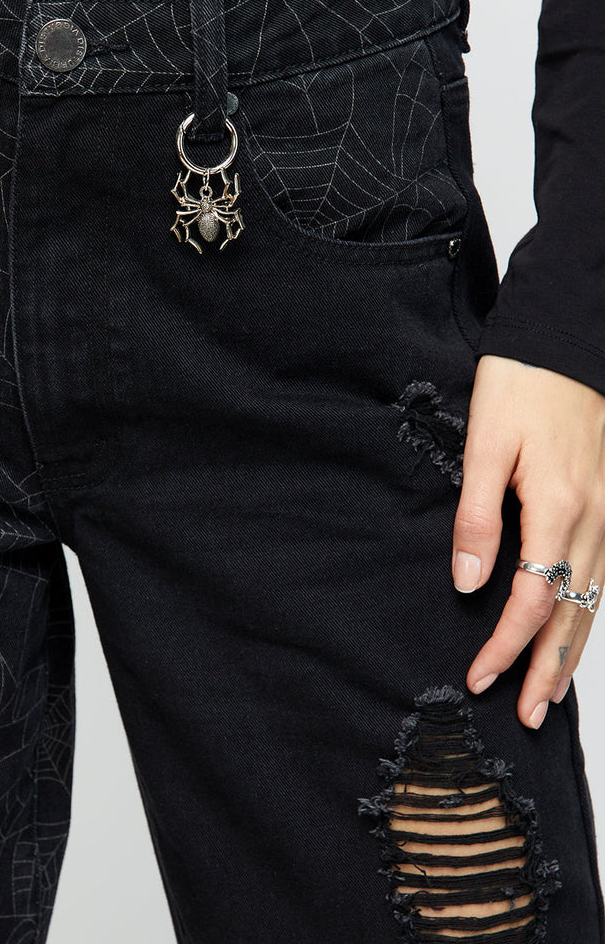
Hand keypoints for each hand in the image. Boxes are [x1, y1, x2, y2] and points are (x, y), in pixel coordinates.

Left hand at [451, 353, 604, 727]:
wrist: (566, 344)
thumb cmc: (521, 386)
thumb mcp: (485, 444)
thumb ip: (476, 515)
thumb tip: (469, 581)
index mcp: (556, 509)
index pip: (530, 600)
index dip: (504, 646)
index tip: (477, 677)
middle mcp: (592, 521)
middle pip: (572, 615)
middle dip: (548, 670)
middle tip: (527, 718)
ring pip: (594, 601)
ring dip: (570, 652)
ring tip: (550, 696)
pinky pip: (602, 577)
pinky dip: (586, 616)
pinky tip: (573, 632)